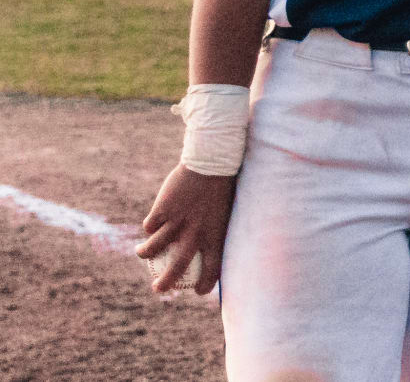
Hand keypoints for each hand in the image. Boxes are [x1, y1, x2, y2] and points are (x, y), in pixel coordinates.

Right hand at [138, 163, 237, 294]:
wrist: (211, 163)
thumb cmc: (222, 188)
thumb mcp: (224, 212)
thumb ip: (213, 231)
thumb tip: (204, 248)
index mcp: (216, 235)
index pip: (212, 269)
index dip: (206, 284)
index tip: (199, 291)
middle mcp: (195, 233)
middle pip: (177, 266)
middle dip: (166, 282)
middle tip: (158, 289)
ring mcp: (177, 222)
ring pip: (153, 247)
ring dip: (145, 254)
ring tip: (142, 254)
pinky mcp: (162, 210)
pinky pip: (150, 226)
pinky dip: (149, 227)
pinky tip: (151, 224)